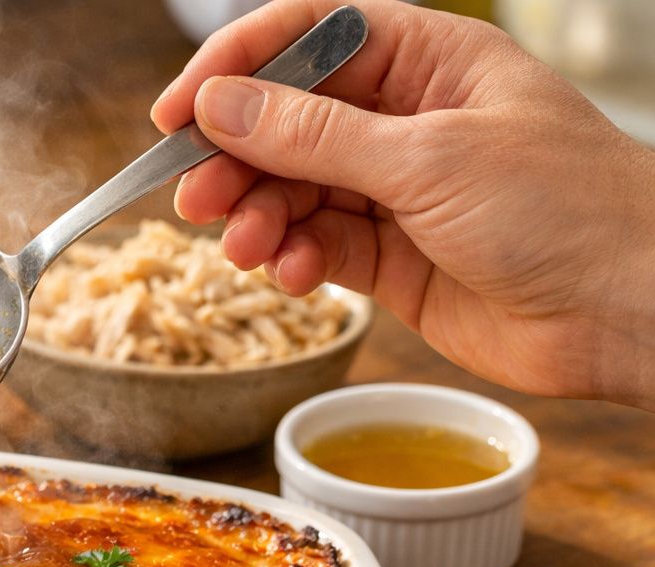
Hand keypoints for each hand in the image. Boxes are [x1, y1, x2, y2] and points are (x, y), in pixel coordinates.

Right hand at [151, 0, 654, 409]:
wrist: (629, 309)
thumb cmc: (565, 207)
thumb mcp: (426, 157)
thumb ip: (312, 135)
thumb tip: (221, 106)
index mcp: (427, 61)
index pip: (308, 38)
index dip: (236, 68)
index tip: (177, 112)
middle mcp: (405, 119)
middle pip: (286, 122)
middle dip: (236, 158)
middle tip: (196, 196)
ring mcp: (397, 191)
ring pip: (293, 190)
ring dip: (259, 217)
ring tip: (247, 249)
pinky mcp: (393, 259)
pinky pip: (318, 245)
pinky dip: (294, 259)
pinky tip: (293, 272)